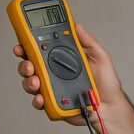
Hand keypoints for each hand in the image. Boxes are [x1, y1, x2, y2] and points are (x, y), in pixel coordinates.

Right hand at [12, 24, 126, 124]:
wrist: (109, 107)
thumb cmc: (106, 84)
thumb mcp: (100, 57)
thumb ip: (88, 41)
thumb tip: (76, 26)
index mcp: (62, 59)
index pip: (41, 50)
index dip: (28, 45)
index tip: (23, 43)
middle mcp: (54, 73)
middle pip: (30, 66)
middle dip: (24, 64)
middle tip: (29, 65)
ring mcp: (51, 88)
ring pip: (30, 83)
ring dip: (29, 81)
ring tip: (36, 82)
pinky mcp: (52, 103)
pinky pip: (38, 101)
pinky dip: (37, 99)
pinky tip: (42, 97)